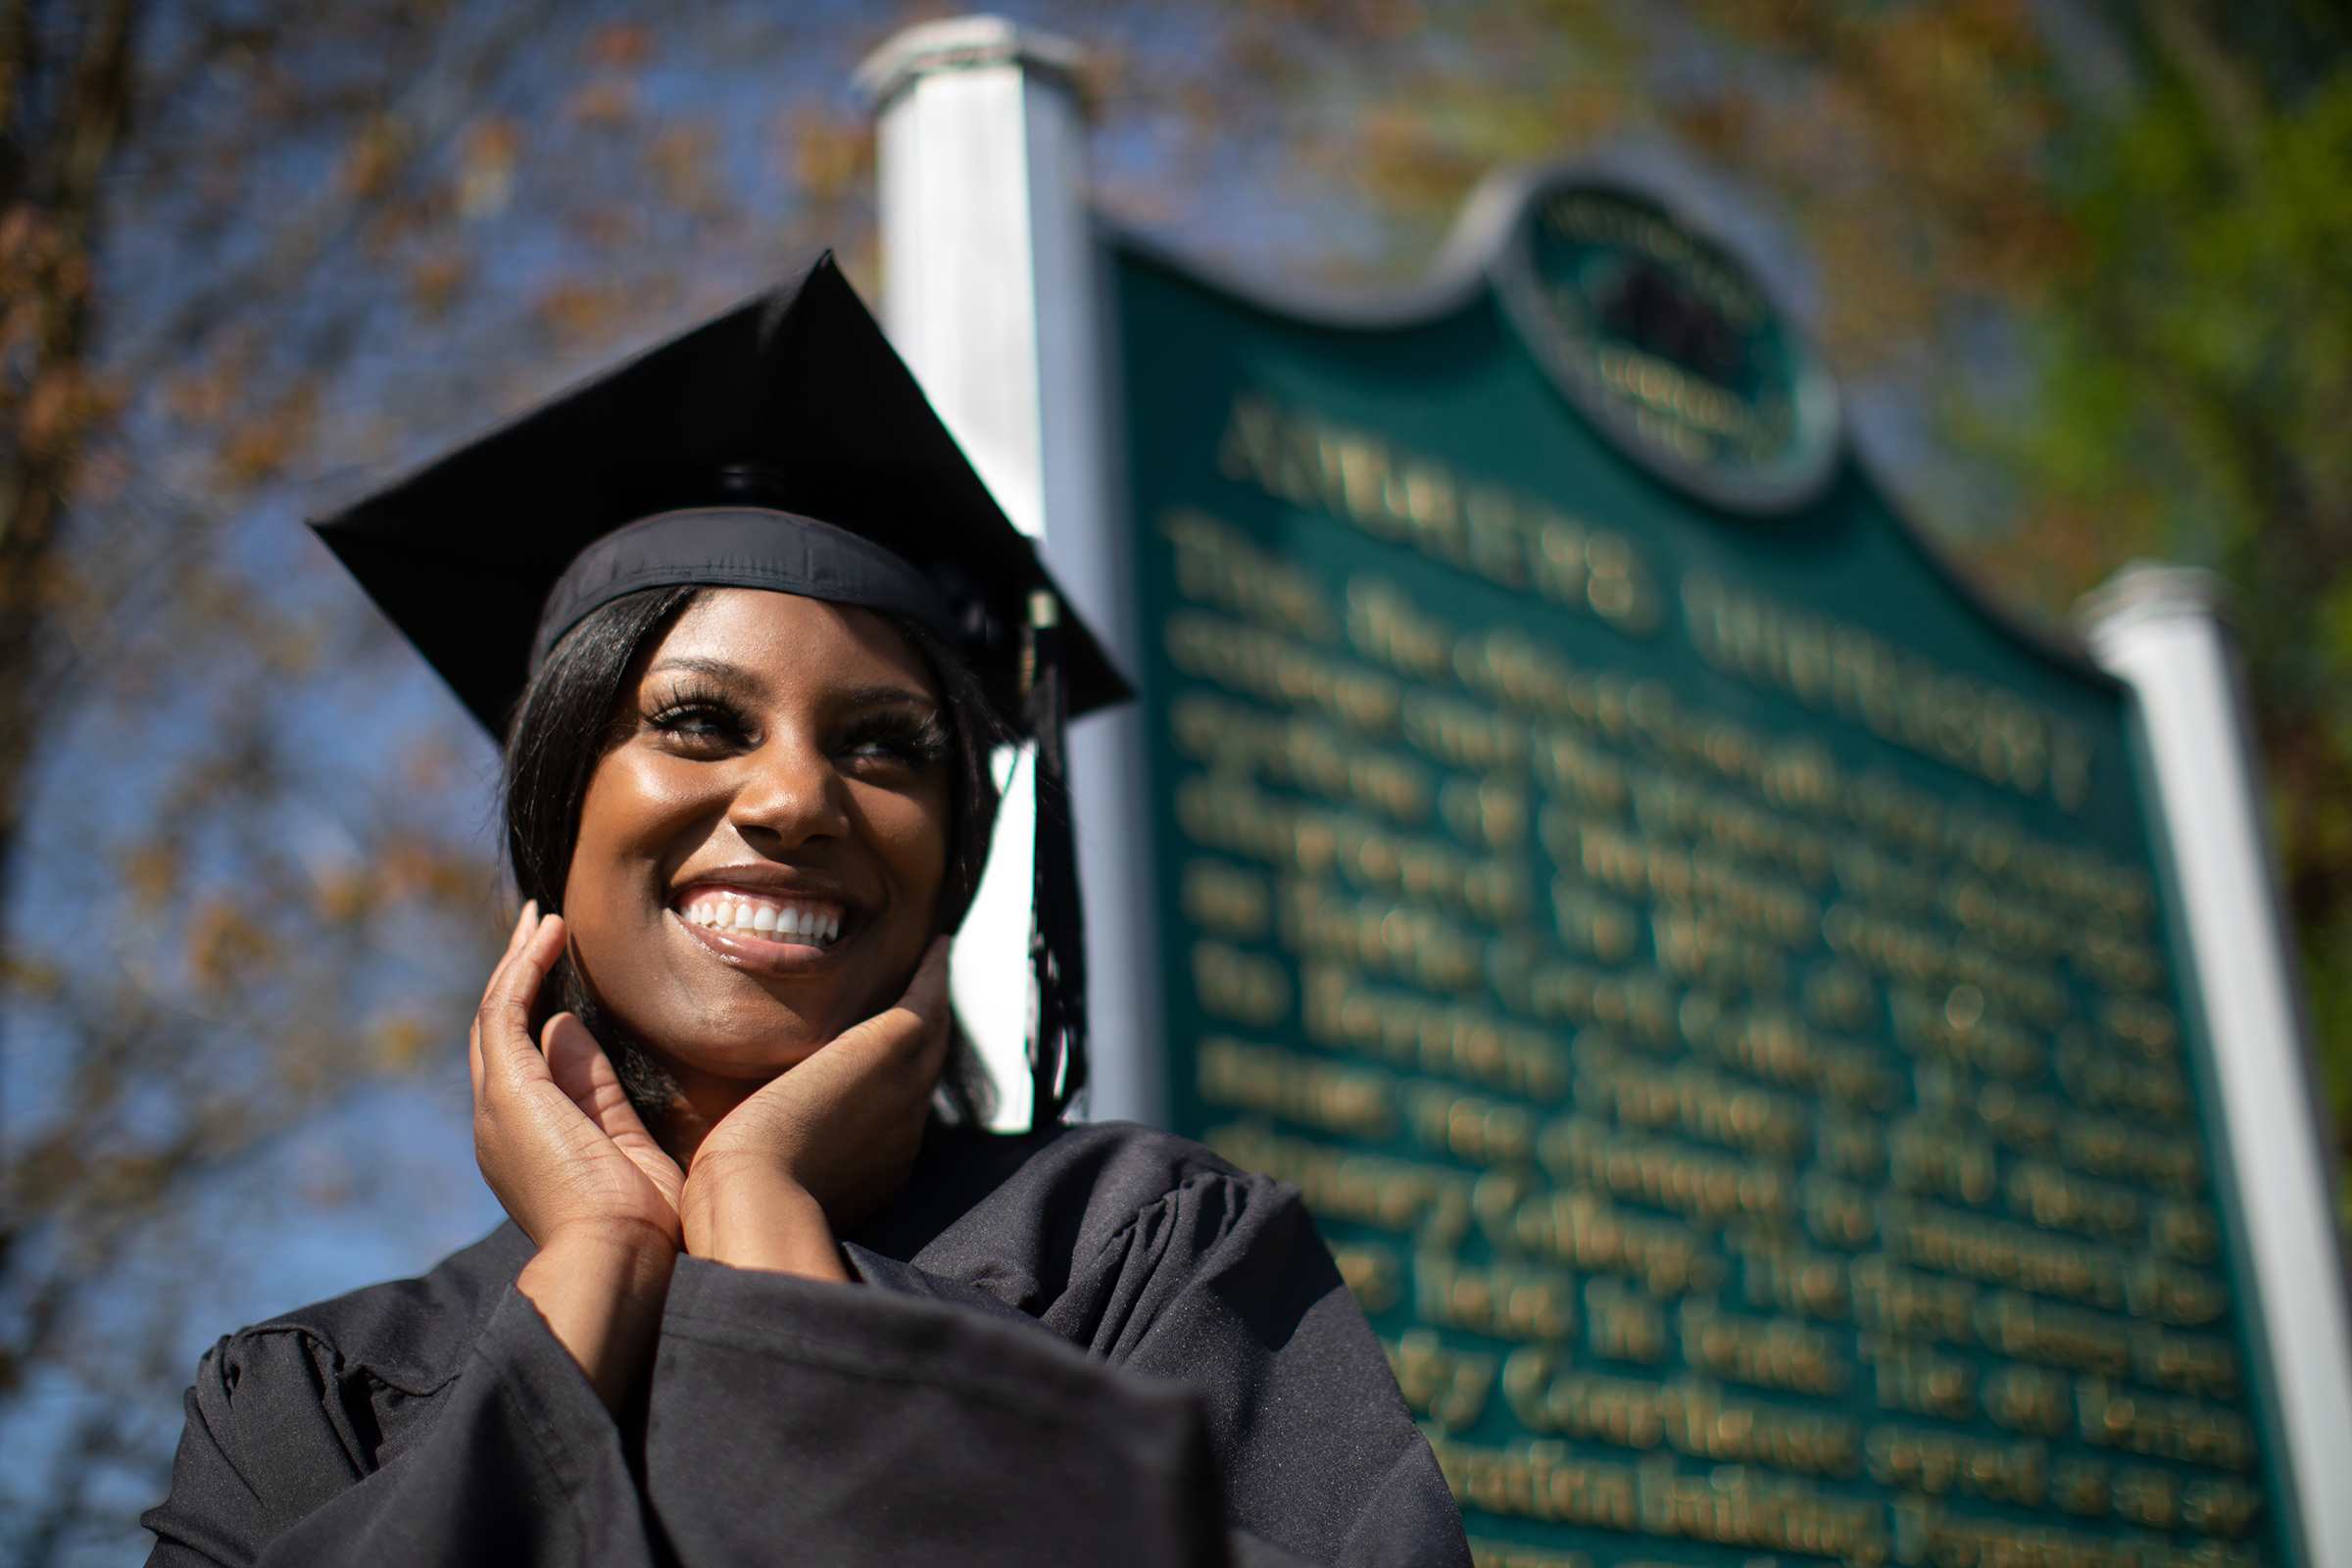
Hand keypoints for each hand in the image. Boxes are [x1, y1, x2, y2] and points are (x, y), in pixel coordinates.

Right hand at [472, 903, 683, 1406]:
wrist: (620, 1258)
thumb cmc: (641, 1226)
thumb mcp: (623, 1142)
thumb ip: (596, 1089)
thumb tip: (568, 1026)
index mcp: (525, 1145)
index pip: (521, 1065)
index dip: (535, 1014)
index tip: (561, 977)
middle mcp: (500, 1125)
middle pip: (497, 1033)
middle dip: (516, 977)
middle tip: (538, 928)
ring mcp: (498, 1108)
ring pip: (495, 1015)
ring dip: (516, 961)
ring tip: (542, 918)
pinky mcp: (509, 1091)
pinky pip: (506, 1011)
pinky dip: (523, 967)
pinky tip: (546, 933)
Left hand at [679, 936, 953, 1279]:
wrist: (756, 1194)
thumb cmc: (739, 1200)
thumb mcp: (769, 1185)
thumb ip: (775, 1164)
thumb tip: (747, 1150)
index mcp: (878, 1170)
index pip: (891, 1116)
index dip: (889, 1088)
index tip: (877, 1071)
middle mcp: (904, 1132)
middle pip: (923, 1073)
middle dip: (925, 1043)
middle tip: (928, 1002)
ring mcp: (905, 1091)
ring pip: (931, 1037)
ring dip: (935, 1002)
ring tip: (936, 967)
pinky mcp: (891, 1050)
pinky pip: (925, 1002)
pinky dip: (934, 975)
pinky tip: (937, 946)